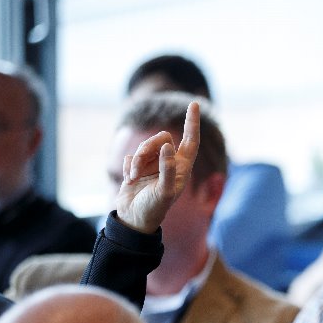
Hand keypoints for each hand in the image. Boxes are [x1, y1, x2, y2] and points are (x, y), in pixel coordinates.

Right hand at [115, 102, 199, 232]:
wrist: (133, 218)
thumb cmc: (154, 208)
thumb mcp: (164, 191)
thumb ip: (167, 168)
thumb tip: (168, 145)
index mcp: (182, 167)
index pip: (191, 140)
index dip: (192, 122)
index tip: (194, 104)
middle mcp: (169, 162)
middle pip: (161, 138)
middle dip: (148, 148)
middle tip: (139, 169)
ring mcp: (153, 163)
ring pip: (144, 146)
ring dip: (136, 161)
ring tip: (133, 178)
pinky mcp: (137, 166)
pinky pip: (131, 155)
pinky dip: (128, 167)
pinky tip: (130, 180)